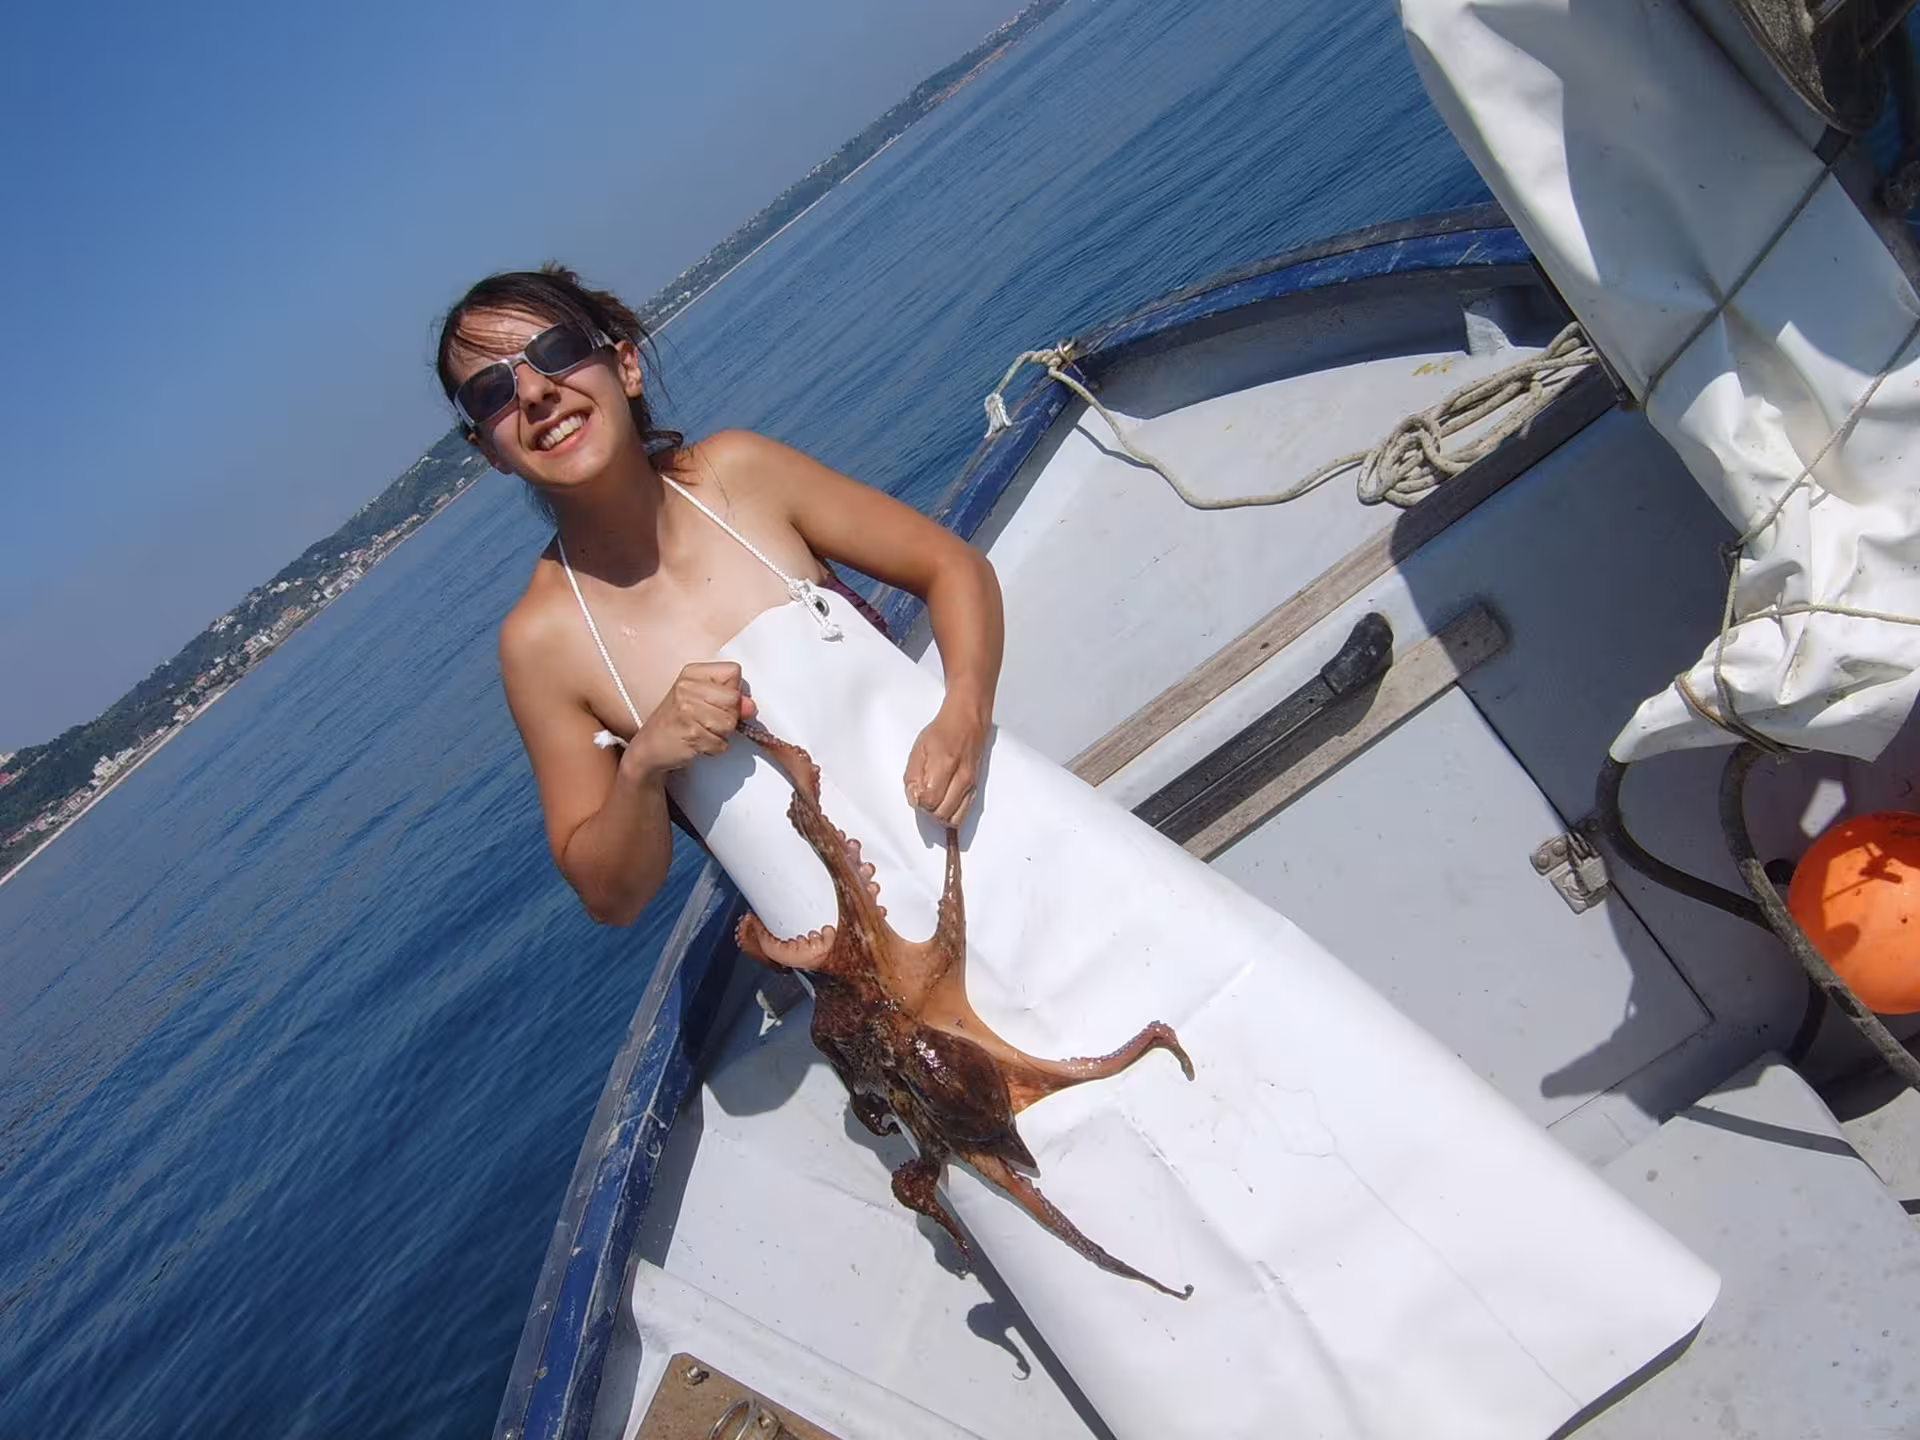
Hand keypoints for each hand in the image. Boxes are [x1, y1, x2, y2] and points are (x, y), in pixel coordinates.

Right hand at [623, 662, 756, 779]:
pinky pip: (721, 743)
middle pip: (734, 699)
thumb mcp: (702, 701)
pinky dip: (713, 748)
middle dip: (729, 716)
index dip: (732, 691)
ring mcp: (687, 710)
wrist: (650, 747)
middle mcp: (687, 687)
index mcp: (692, 673)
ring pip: (730, 723)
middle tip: (707, 721)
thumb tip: (751, 707)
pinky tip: (697, 743)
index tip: (715, 701)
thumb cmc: (678, 722)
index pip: (734, 672)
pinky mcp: (690, 733)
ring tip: (701, 732)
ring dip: (720, 735)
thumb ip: (730, 700)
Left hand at [904, 702, 988, 825]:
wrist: (967, 722)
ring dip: (941, 816)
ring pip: (955, 818)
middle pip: (942, 814)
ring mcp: (971, 785)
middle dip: (929, 811)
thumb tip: (914, 798)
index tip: (916, 792)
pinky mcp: (975, 789)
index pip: (930, 801)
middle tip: (923, 799)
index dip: (919, 801)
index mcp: (945, 765)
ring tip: (934, 803)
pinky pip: (964, 813)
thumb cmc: (943, 732)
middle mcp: (962, 778)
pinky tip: (944, 807)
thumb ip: (912, 776)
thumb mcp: (918, 749)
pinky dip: (953, 815)